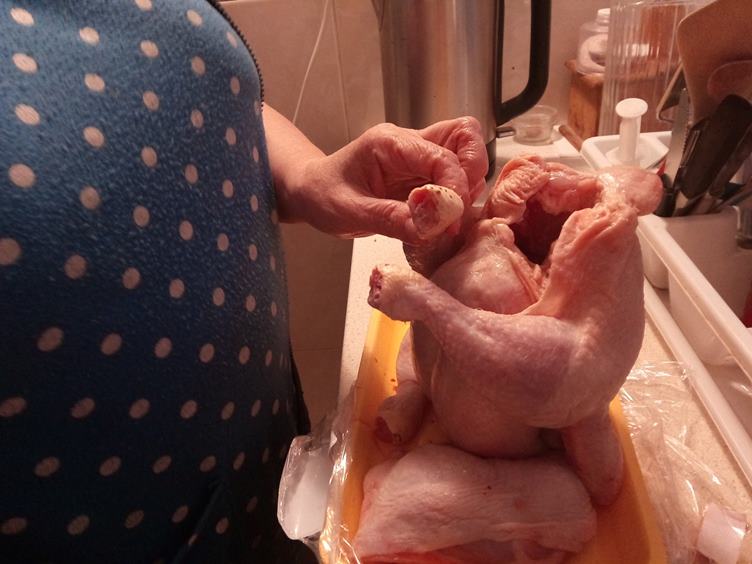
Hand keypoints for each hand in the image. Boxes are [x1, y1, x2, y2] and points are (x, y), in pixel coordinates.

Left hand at [283, 117, 487, 244]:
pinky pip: (454, 176)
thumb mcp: (350, 212)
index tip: (450, 221)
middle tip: (459, 209)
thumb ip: (391, 218)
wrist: (310, 192)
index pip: (440, 155)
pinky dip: (458, 196)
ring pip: (465, 153)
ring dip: (468, 186)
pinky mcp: (422, 173)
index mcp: (389, 143)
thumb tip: (431, 226)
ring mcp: (418, 156)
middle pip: (465, 136)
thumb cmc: (322, 195)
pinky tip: (443, 219)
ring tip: (449, 218)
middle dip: (473, 172)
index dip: (454, 188)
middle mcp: (409, 142)